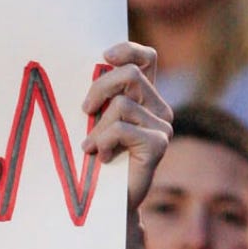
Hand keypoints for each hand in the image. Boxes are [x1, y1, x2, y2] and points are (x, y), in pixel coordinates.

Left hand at [81, 41, 171, 211]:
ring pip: (122, 104)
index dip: (129, 50)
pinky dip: (103, 140)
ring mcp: (163, 126)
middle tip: (84, 110)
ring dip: (98, 125)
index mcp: (143, 96)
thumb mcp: (93, 117)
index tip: (105, 56)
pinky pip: (122, 128)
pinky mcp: (158, 144)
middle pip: (130, 74)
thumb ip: (98, 94)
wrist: (106, 198)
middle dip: (99, 88)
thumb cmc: (94, 153)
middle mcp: (159, 108)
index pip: (147, 58)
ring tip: (93, 145)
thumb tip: (85, 66)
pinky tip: (101, 156)